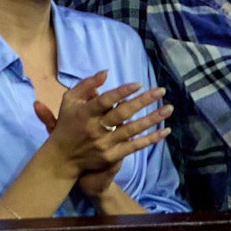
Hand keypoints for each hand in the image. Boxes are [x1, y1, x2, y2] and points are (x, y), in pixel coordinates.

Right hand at [32, 73, 169, 186]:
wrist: (62, 158)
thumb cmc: (67, 124)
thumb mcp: (69, 101)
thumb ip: (85, 85)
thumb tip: (106, 72)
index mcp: (84, 113)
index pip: (105, 101)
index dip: (122, 92)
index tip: (138, 84)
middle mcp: (95, 128)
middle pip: (122, 114)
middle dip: (143, 101)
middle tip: (161, 91)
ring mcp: (104, 143)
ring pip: (132, 129)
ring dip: (152, 119)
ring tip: (168, 109)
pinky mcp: (111, 156)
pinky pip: (134, 146)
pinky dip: (151, 139)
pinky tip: (165, 131)